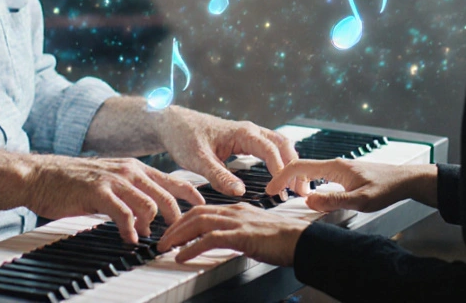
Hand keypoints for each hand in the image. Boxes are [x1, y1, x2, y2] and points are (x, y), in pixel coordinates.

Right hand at [23, 155, 203, 243]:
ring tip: (148, 239)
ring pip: (149, 204)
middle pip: (165, 194)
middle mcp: (128, 170)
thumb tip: (146, 215)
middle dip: (175, 218)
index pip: (171, 179)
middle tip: (175, 235)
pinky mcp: (99, 191)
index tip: (202, 206)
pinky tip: (129, 239)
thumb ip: (129, 193)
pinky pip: (124, 213)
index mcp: (133, 168)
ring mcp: (114, 179)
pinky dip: (130, 229)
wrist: (41, 175)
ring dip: (151, 226)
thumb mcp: (108, 181)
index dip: (190, 193)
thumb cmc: (72, 181)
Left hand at [156, 107, 298, 196]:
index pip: (270, 150)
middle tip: (301, 191)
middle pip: (283, 146)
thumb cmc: (183, 138)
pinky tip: (282, 178)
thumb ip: (218, 176)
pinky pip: (271, 148)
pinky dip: (282, 161)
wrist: (173, 124)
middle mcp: (250, 131)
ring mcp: (250, 134)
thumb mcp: (198, 160)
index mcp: (242, 133)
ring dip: (290, 163)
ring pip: (280, 145)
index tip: (285, 191)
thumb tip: (240, 192)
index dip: (281, 171)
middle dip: (294, 167)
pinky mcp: (246, 141)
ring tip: (296, 187)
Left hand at [157, 203, 308, 265]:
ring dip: (178, 235)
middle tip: (162, 240)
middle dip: (176, 225)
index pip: (205, 209)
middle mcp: (236, 211)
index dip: (187, 219)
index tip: (175, 231)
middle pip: (197, 213)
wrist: (303, 241)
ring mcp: (238, 222)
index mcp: (239, 209)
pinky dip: (191, 247)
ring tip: (165, 247)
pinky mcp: (241, 235)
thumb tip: (228, 242)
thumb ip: (242, 233)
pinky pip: (209, 239)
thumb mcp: (258, 233)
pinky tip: (181, 256)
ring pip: (199, 223)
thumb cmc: (287, 240)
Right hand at [265, 160, 436, 212]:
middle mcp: (335, 164)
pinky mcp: (344, 174)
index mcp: (334, 167)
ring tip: (294, 199)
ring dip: (298, 183)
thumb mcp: (360, 200)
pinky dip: (310, 184)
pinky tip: (314, 195)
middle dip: (286, 181)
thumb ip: (333, 201)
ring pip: (311, 172)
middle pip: (301, 167)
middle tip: (277, 196)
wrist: (404, 180)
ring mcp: (339, 168)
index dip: (281, 178)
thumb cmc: (386, 188)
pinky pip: (320, 176)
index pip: (299, 167)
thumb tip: (309, 201)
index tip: (270, 190)